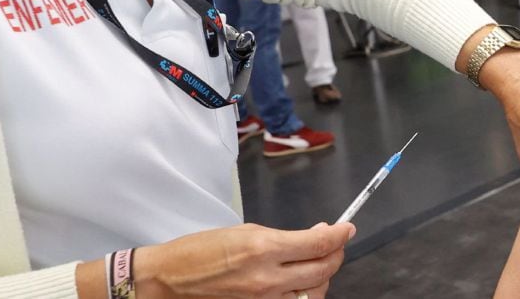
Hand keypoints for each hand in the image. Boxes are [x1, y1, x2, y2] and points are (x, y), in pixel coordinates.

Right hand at [129, 222, 354, 297]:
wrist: (171, 279)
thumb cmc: (202, 250)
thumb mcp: (245, 231)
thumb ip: (284, 237)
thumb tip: (316, 235)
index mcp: (263, 248)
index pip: (318, 244)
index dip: (339, 235)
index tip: (347, 228)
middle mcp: (267, 278)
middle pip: (323, 269)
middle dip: (336, 253)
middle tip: (336, 242)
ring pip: (315, 292)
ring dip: (323, 276)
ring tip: (318, 262)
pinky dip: (305, 293)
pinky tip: (302, 282)